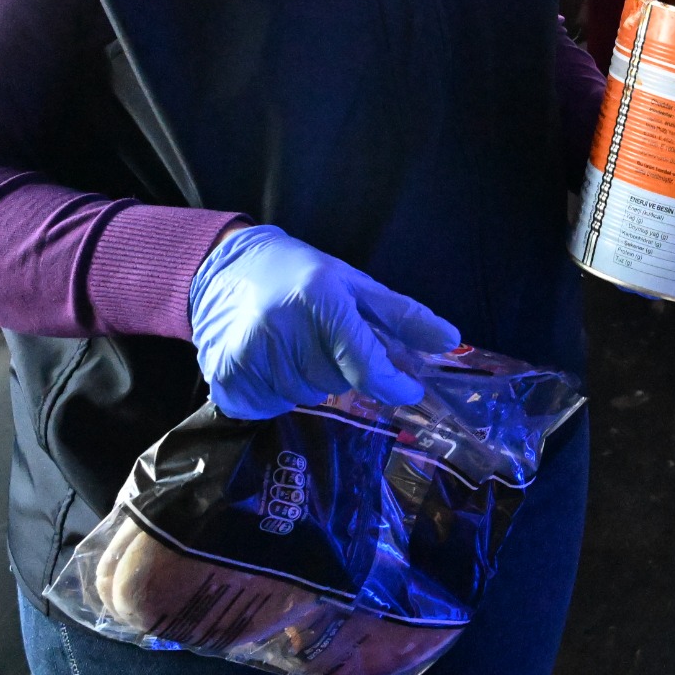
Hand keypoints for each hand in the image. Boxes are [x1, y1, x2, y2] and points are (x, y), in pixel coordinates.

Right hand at [187, 224, 460, 419]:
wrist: (224, 269)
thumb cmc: (301, 275)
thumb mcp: (355, 284)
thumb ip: (403, 315)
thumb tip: (450, 341)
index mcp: (320, 300)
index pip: (364, 361)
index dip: (392, 383)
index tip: (409, 391)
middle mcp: (283, 328)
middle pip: (336, 382)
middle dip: (340, 369)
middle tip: (323, 340)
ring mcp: (251, 354)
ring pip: (305, 396)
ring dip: (309, 380)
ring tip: (294, 346)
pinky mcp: (227, 377)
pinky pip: (271, 406)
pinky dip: (278, 391)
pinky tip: (270, 361)